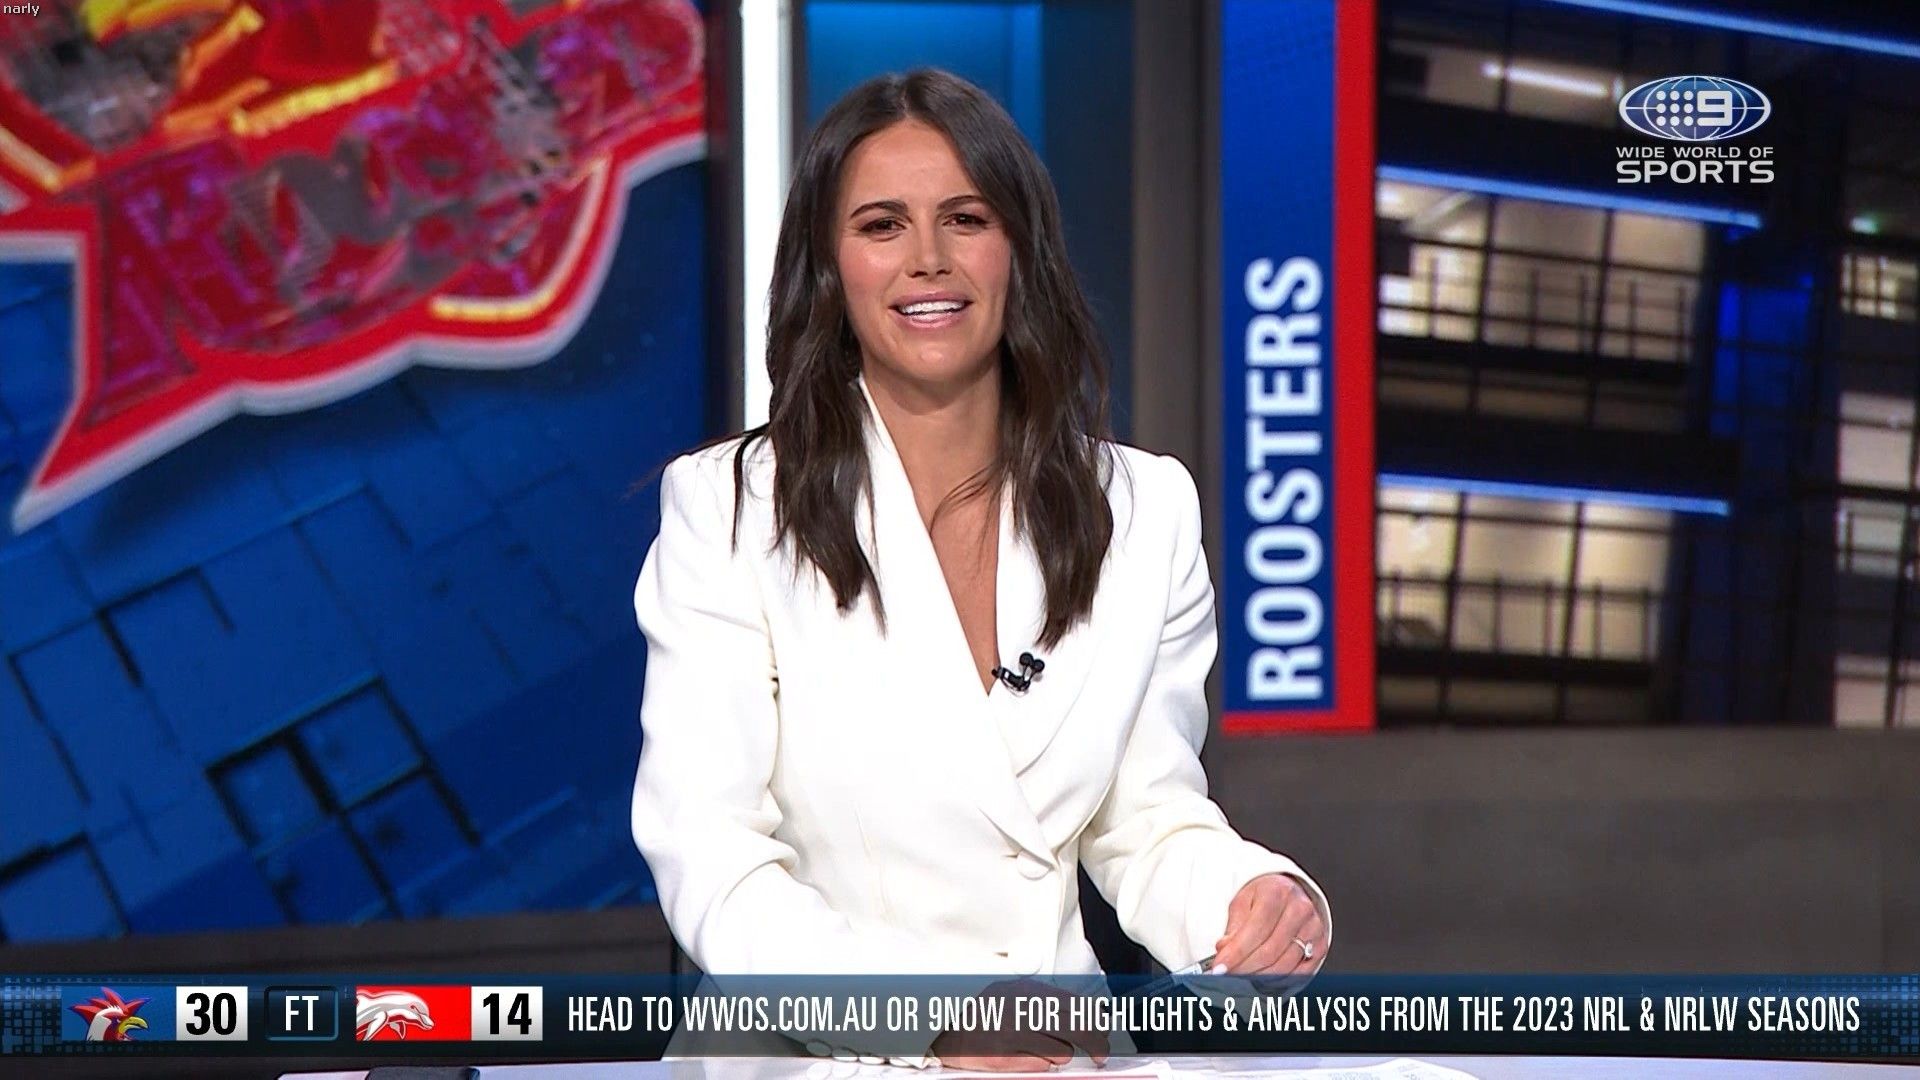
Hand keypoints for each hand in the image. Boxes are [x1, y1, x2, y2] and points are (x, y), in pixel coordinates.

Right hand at [930, 978, 1108, 1071]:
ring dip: (1061, 1055)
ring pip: (1062, 1051)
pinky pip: (1041, 1066)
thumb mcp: (1016, 995)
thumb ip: (1047, 1001)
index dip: (1097, 1023)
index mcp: (1028, 990)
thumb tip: (1089, 1015)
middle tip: (1101, 1057)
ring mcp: (1012, 1033)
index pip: (1077, 1005)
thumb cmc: (985, 1013)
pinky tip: (1029, 1059)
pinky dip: (1041, 1065)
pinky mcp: (1002, 1056)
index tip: (1104, 1035)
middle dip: (1096, 1045)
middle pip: (1077, 1028)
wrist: (944, 1027)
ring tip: (1046, 1051)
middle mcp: (1022, 1008)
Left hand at [1211, 873, 1326, 975]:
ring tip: (1241, 976)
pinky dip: (1277, 980)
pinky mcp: (1320, 945)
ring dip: (1258, 977)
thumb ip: (1233, 928)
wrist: (1289, 892)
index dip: (1236, 953)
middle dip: (1244, 968)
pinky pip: (1298, 973)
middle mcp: (1299, 909)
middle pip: (1269, 952)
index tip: (1219, 967)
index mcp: (1277, 892)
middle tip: (1227, 975)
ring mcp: (1313, 928)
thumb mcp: (1242, 902)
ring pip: (1283, 966)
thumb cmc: (1264, 897)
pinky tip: (1261, 978)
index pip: (1255, 930)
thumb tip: (1225, 951)